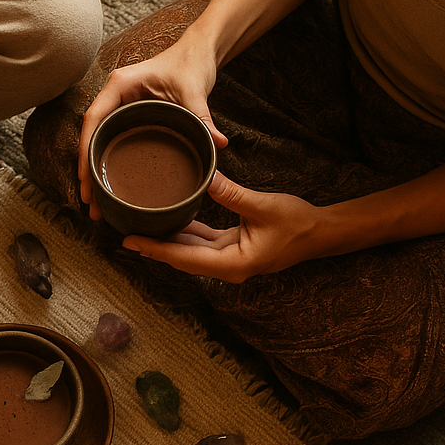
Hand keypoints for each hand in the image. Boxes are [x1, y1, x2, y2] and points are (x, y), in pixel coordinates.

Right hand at [78, 35, 226, 213]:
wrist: (197, 53)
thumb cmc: (190, 63)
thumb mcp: (194, 91)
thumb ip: (203, 118)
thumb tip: (218, 144)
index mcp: (120, 85)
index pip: (93, 119)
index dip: (86, 150)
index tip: (86, 177)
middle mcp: (114, 97)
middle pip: (91, 137)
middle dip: (87, 171)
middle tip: (89, 203)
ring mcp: (118, 109)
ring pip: (98, 143)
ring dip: (94, 172)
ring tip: (95, 206)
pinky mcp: (127, 118)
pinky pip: (110, 143)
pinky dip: (107, 165)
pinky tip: (109, 188)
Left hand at [122, 172, 325, 281]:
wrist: (320, 233)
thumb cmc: (297, 223)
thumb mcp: (263, 206)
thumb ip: (232, 194)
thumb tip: (205, 177)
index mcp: (231, 264)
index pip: (184, 257)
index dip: (155, 249)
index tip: (130, 241)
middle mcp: (225, 267)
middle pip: (181, 257)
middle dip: (154, 246)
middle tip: (124, 234)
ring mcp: (228, 259)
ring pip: (189, 250)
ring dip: (167, 240)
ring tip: (140, 229)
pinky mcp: (231, 249)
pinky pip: (202, 242)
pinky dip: (185, 233)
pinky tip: (169, 221)